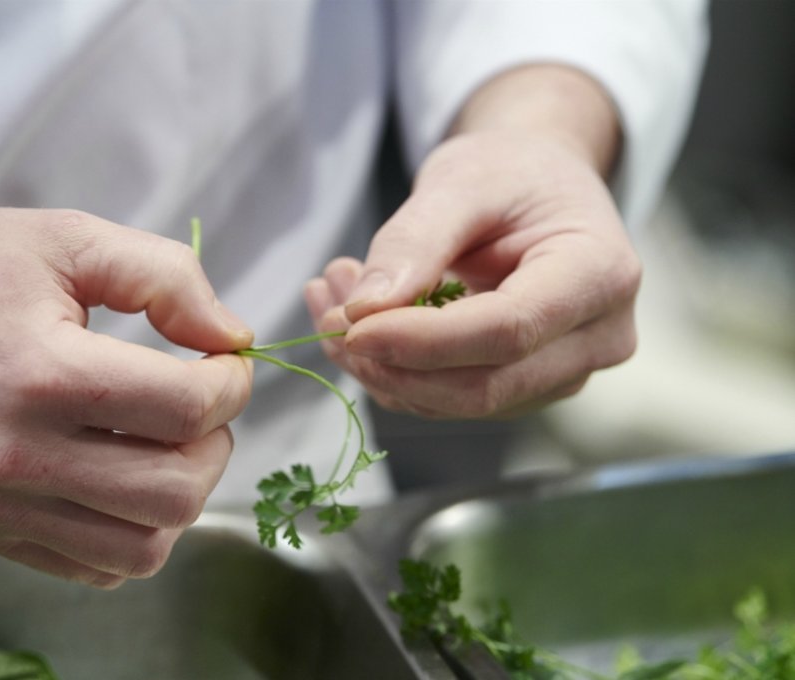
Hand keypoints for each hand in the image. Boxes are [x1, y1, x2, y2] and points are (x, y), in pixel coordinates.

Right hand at [0, 201, 252, 587]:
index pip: (183, 409)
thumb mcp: (62, 238)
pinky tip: (124, 478)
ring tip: (168, 443)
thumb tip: (232, 336)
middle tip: (202, 403)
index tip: (225, 361)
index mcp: (41, 373)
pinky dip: (133, 534)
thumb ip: (162, 277)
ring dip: (181, 496)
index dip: (231, 383)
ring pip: (142, 548)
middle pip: (174, 492)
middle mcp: (18, 456)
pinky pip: (94, 569)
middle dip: (216, 443)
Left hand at [305, 130, 639, 418]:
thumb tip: (364, 309)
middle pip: (485, 384)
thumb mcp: (461, 180)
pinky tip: (357, 323)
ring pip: (458, 401)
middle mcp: (597, 338)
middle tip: (328, 313)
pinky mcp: (523, 387)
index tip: (351, 324)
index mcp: (600, 274)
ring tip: (333, 303)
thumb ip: (414, 241)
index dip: (422, 340)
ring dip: (381, 368)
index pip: (508, 330)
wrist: (537, 186)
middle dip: (392, 362)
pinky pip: (448, 399)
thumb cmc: (511, 172)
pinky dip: (392, 371)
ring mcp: (563, 373)